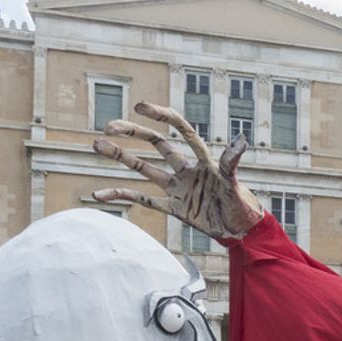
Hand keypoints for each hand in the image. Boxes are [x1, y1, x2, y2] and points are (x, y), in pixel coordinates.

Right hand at [93, 101, 264, 239]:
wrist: (243, 233)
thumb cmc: (244, 207)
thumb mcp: (236, 186)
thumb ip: (231, 163)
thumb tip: (241, 139)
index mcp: (204, 161)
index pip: (181, 131)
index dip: (163, 117)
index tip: (140, 106)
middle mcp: (187, 170)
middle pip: (156, 145)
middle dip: (133, 133)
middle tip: (109, 127)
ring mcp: (178, 188)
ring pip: (144, 168)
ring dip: (121, 157)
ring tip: (97, 145)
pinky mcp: (174, 207)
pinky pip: (144, 200)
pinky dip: (123, 196)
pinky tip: (100, 194)